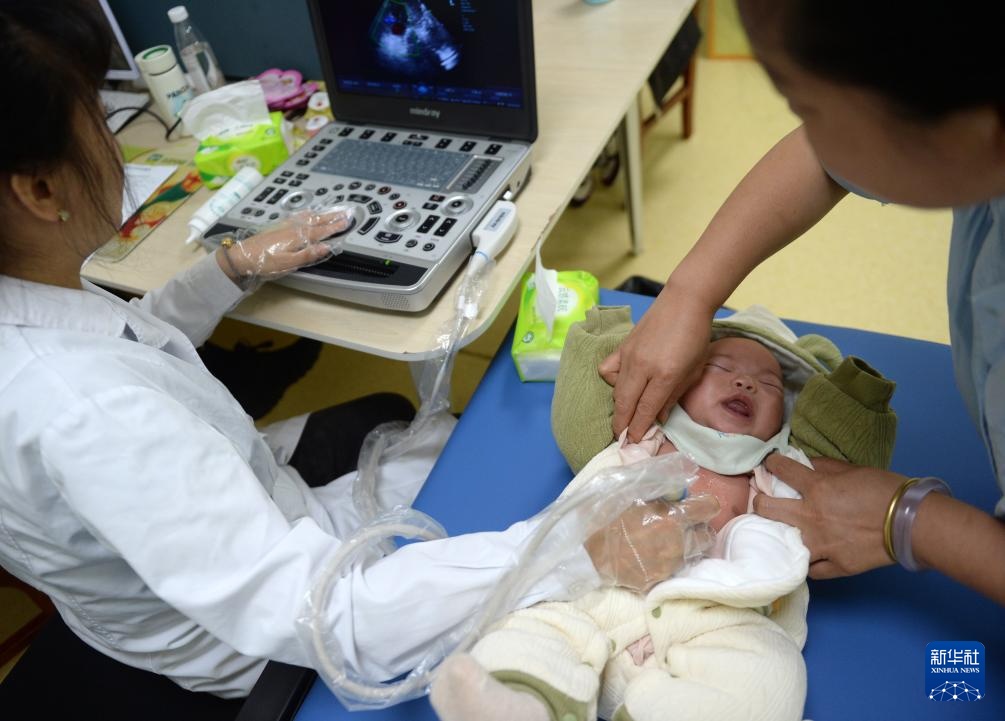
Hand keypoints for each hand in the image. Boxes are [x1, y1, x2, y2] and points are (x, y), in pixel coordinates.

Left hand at [216, 206, 352, 286]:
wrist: (241, 255)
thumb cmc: (264, 262)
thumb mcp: (289, 263)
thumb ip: (309, 254)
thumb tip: (327, 247)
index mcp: (298, 236)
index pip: (322, 230)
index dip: (335, 226)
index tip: (347, 221)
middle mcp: (293, 227)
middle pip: (317, 220)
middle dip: (332, 216)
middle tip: (346, 212)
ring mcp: (285, 225)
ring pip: (308, 216)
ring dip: (322, 213)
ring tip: (332, 210)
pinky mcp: (278, 226)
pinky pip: (299, 215)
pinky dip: (308, 212)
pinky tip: (308, 212)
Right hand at [584, 493, 718, 592]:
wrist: (593, 556)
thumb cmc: (610, 520)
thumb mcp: (632, 495)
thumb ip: (659, 490)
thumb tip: (680, 488)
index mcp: (673, 517)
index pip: (710, 507)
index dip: (704, 504)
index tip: (695, 505)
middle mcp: (678, 542)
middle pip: (707, 534)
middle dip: (698, 528)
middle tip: (682, 525)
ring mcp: (672, 563)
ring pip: (694, 552)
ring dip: (687, 545)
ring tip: (667, 541)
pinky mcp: (664, 578)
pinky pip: (677, 567)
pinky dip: (671, 560)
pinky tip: (655, 555)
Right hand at [599, 291, 712, 441]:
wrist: (685, 301)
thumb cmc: (696, 336)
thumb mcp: (693, 370)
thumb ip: (674, 395)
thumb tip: (657, 417)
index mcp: (665, 374)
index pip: (646, 409)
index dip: (639, 428)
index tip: (634, 441)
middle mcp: (643, 367)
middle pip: (625, 403)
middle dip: (622, 424)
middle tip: (622, 437)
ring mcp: (629, 356)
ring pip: (616, 389)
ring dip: (618, 406)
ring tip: (624, 415)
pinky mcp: (622, 346)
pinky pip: (608, 369)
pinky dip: (611, 380)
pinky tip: (621, 384)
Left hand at [753, 454, 904, 577]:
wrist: (912, 522)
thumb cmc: (886, 491)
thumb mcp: (853, 470)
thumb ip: (825, 467)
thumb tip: (805, 463)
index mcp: (818, 488)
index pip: (781, 470)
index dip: (771, 465)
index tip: (768, 465)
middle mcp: (811, 517)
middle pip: (765, 508)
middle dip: (759, 502)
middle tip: (763, 501)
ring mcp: (821, 544)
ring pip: (782, 543)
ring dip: (779, 536)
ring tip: (780, 533)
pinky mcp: (835, 566)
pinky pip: (810, 569)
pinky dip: (807, 562)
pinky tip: (807, 556)